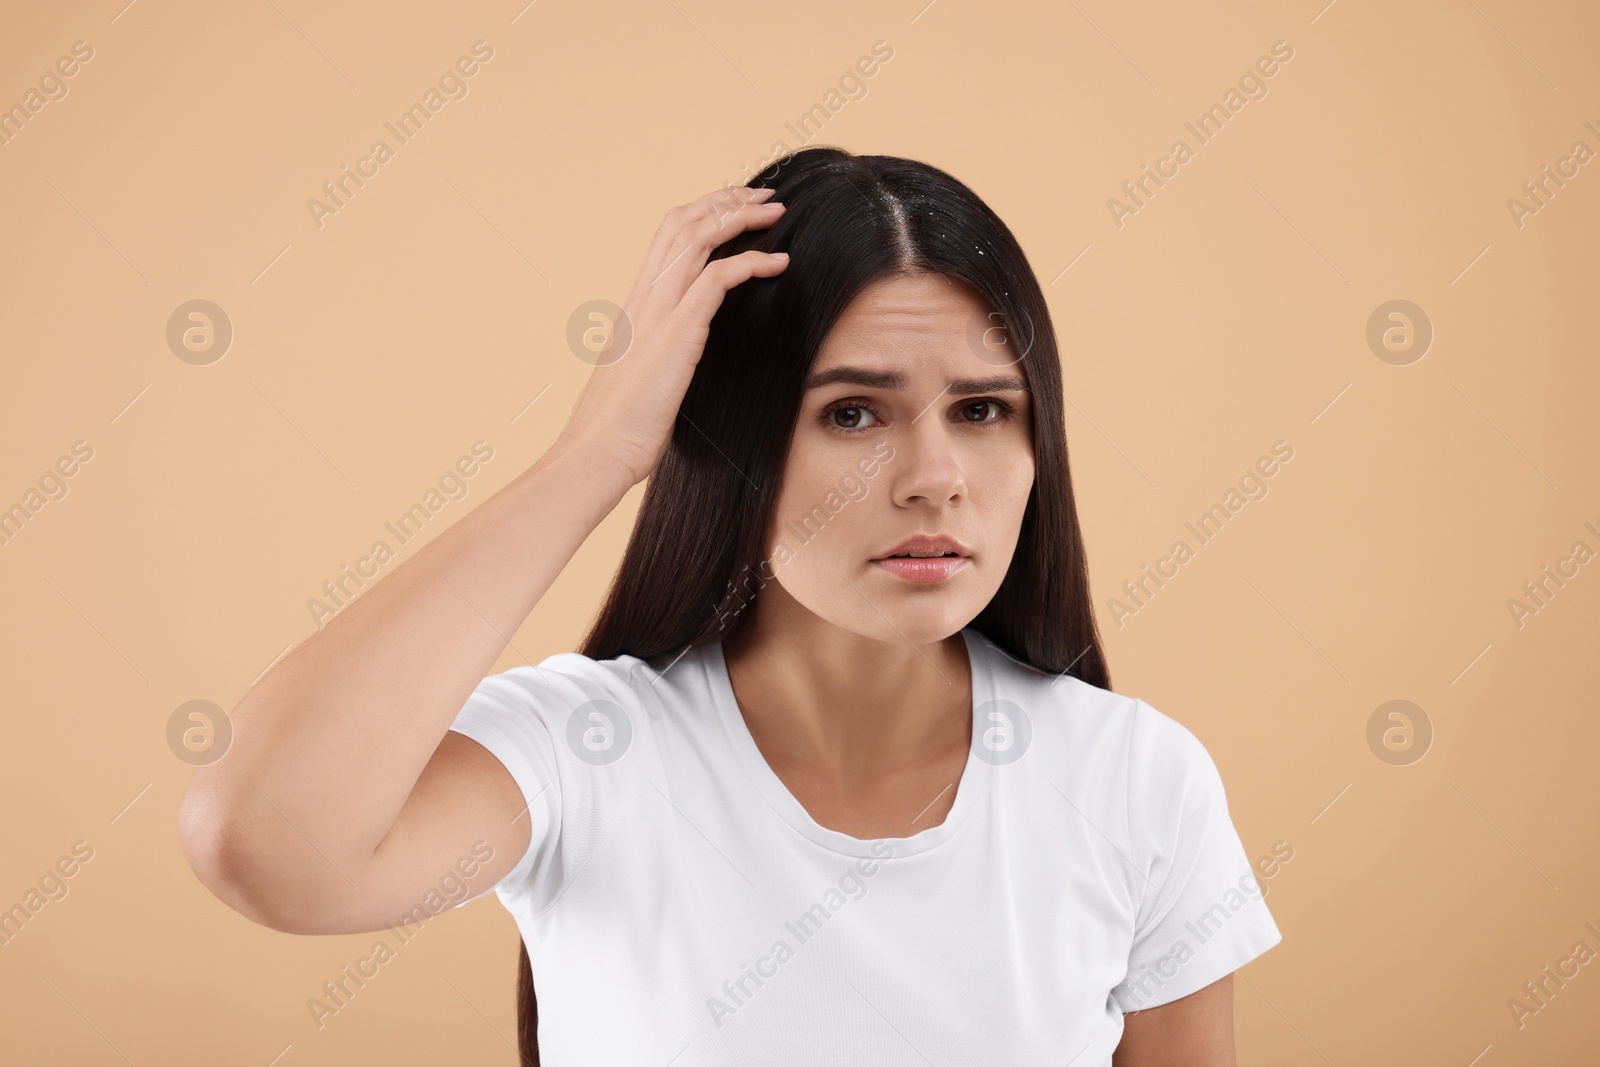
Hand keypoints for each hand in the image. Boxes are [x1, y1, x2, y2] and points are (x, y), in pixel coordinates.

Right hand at [555, 185, 789, 487]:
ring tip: (776, 213)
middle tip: (763, 197)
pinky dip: (752, 262)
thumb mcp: (639, 378)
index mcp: (634, 305)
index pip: (667, 237)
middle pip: (683, 222)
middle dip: (726, 201)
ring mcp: (658, 311)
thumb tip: (674, 361)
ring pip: (699, 237)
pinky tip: (779, 263)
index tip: (734, 208)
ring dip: (741, 217)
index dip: (703, 213)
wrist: (595, 452)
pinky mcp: (678, 332)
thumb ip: (657, 356)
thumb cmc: (617, 428)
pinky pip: (719, 278)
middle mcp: (644, 297)